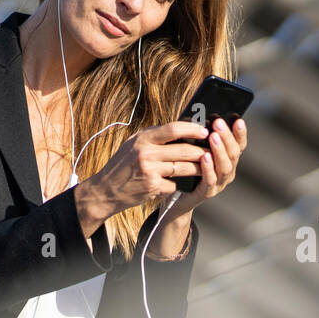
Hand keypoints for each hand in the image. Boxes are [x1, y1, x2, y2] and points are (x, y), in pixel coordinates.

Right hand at [73, 121, 207, 234]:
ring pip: (184, 168)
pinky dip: (178, 184)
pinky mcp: (153, 187)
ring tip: (205, 166)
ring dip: (198, 168)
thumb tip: (178, 127)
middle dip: (201, 152)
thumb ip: (153, 136)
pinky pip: (175, 184)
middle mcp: (146, 154)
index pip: (173, 129)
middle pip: (183, 150)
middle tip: (212, 151)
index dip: (192, 129)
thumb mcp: (132, 144)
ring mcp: (150, 171)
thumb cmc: (122, 164)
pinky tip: (178, 183)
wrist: (106, 190)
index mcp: (142, 139)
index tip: (204, 131)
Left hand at [163, 114, 247, 220]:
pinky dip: (208, 168)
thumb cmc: (186, 167)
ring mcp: (219, 183)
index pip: (239, 144)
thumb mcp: (195, 150)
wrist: (177, 197)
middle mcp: (228, 171)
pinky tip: (205, 157)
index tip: (238, 120)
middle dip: (227, 137)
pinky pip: (210, 179)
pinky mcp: (207, 192)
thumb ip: (201, 138)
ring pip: (225, 166)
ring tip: (213, 137)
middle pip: (233, 153)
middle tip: (219, 123)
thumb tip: (200, 114)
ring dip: (220, 150)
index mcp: (228, 159)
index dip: (240, 133)